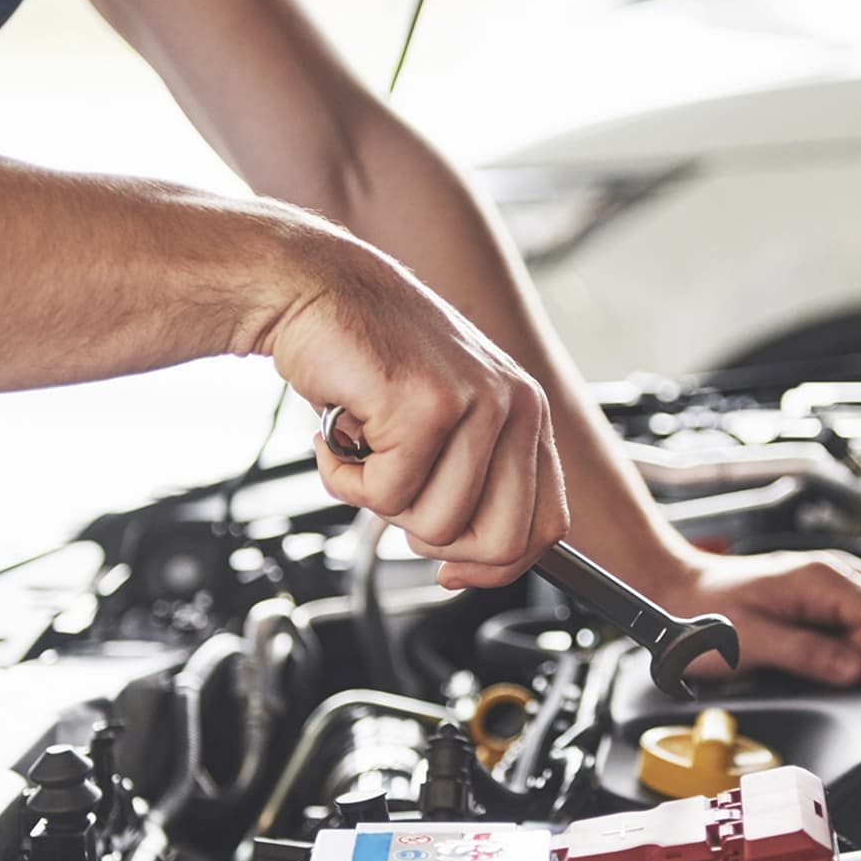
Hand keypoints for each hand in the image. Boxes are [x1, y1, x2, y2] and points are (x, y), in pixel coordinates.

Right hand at [265, 236, 567, 586]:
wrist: (313, 289)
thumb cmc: (369, 359)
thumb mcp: (442, 424)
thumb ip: (470, 484)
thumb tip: (467, 568)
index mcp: (528, 414)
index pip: (547, 527)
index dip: (497, 566)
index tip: (451, 570)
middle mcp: (516, 406)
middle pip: (500, 542)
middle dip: (433, 540)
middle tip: (393, 493)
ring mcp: (477, 403)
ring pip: (437, 526)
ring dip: (378, 500)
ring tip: (363, 447)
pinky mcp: (427, 405)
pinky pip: (387, 496)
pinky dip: (344, 477)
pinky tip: (338, 431)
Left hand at [648, 549, 860, 684]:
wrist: (676, 593)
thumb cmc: (701, 614)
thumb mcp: (749, 643)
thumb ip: (806, 655)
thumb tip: (854, 670)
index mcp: (823, 579)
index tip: (838, 670)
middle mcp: (838, 572)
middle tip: (843, 662)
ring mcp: (838, 580)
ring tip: (838, 655)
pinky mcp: (832, 593)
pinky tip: (835, 647)